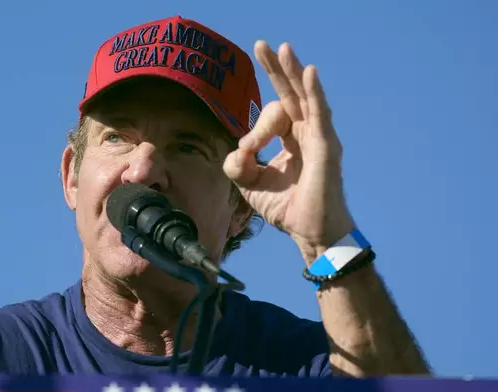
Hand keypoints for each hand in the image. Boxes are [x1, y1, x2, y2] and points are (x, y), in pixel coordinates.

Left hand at [223, 41, 354, 264]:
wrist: (308, 232)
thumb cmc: (286, 207)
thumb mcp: (250, 184)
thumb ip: (237, 165)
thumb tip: (236, 150)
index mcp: (290, 139)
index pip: (271, 118)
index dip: (254, 131)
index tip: (246, 153)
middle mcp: (306, 133)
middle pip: (290, 93)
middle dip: (275, 69)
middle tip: (262, 45)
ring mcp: (318, 137)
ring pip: (304, 97)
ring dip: (292, 72)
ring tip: (282, 49)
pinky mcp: (326, 146)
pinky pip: (320, 114)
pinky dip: (314, 92)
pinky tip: (308, 72)